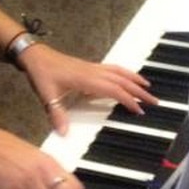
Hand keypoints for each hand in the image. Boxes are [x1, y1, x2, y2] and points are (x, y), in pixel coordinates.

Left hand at [17, 43, 157, 135]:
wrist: (35, 55)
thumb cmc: (42, 73)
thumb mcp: (47, 95)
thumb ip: (56, 114)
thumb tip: (64, 133)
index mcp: (87, 79)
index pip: (114, 89)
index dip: (128, 100)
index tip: (139, 110)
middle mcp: (93, 71)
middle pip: (122, 80)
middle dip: (139, 91)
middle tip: (154, 101)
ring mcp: (92, 67)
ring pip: (119, 72)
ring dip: (134, 79)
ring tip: (147, 87)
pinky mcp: (89, 66)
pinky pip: (112, 69)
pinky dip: (124, 73)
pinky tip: (126, 77)